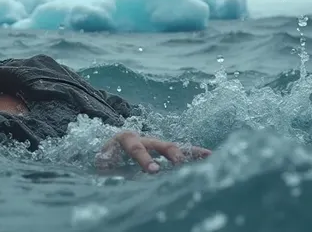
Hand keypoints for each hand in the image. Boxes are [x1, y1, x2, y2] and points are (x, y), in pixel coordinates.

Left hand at [95, 131, 210, 173]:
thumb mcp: (100, 157)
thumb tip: (105, 165)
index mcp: (127, 139)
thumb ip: (104, 161)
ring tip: (209, 158)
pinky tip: (210, 158)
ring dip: (190, 153)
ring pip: (175, 147)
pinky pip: (181, 152)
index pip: (136, 149)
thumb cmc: (106, 155)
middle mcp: (145, 139)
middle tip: (180, 165)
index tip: (154, 171)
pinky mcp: (163, 151)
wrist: (110, 145)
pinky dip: (195, 155)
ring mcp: (156, 144)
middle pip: (161, 144)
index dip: (145, 159)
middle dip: (172, 154)